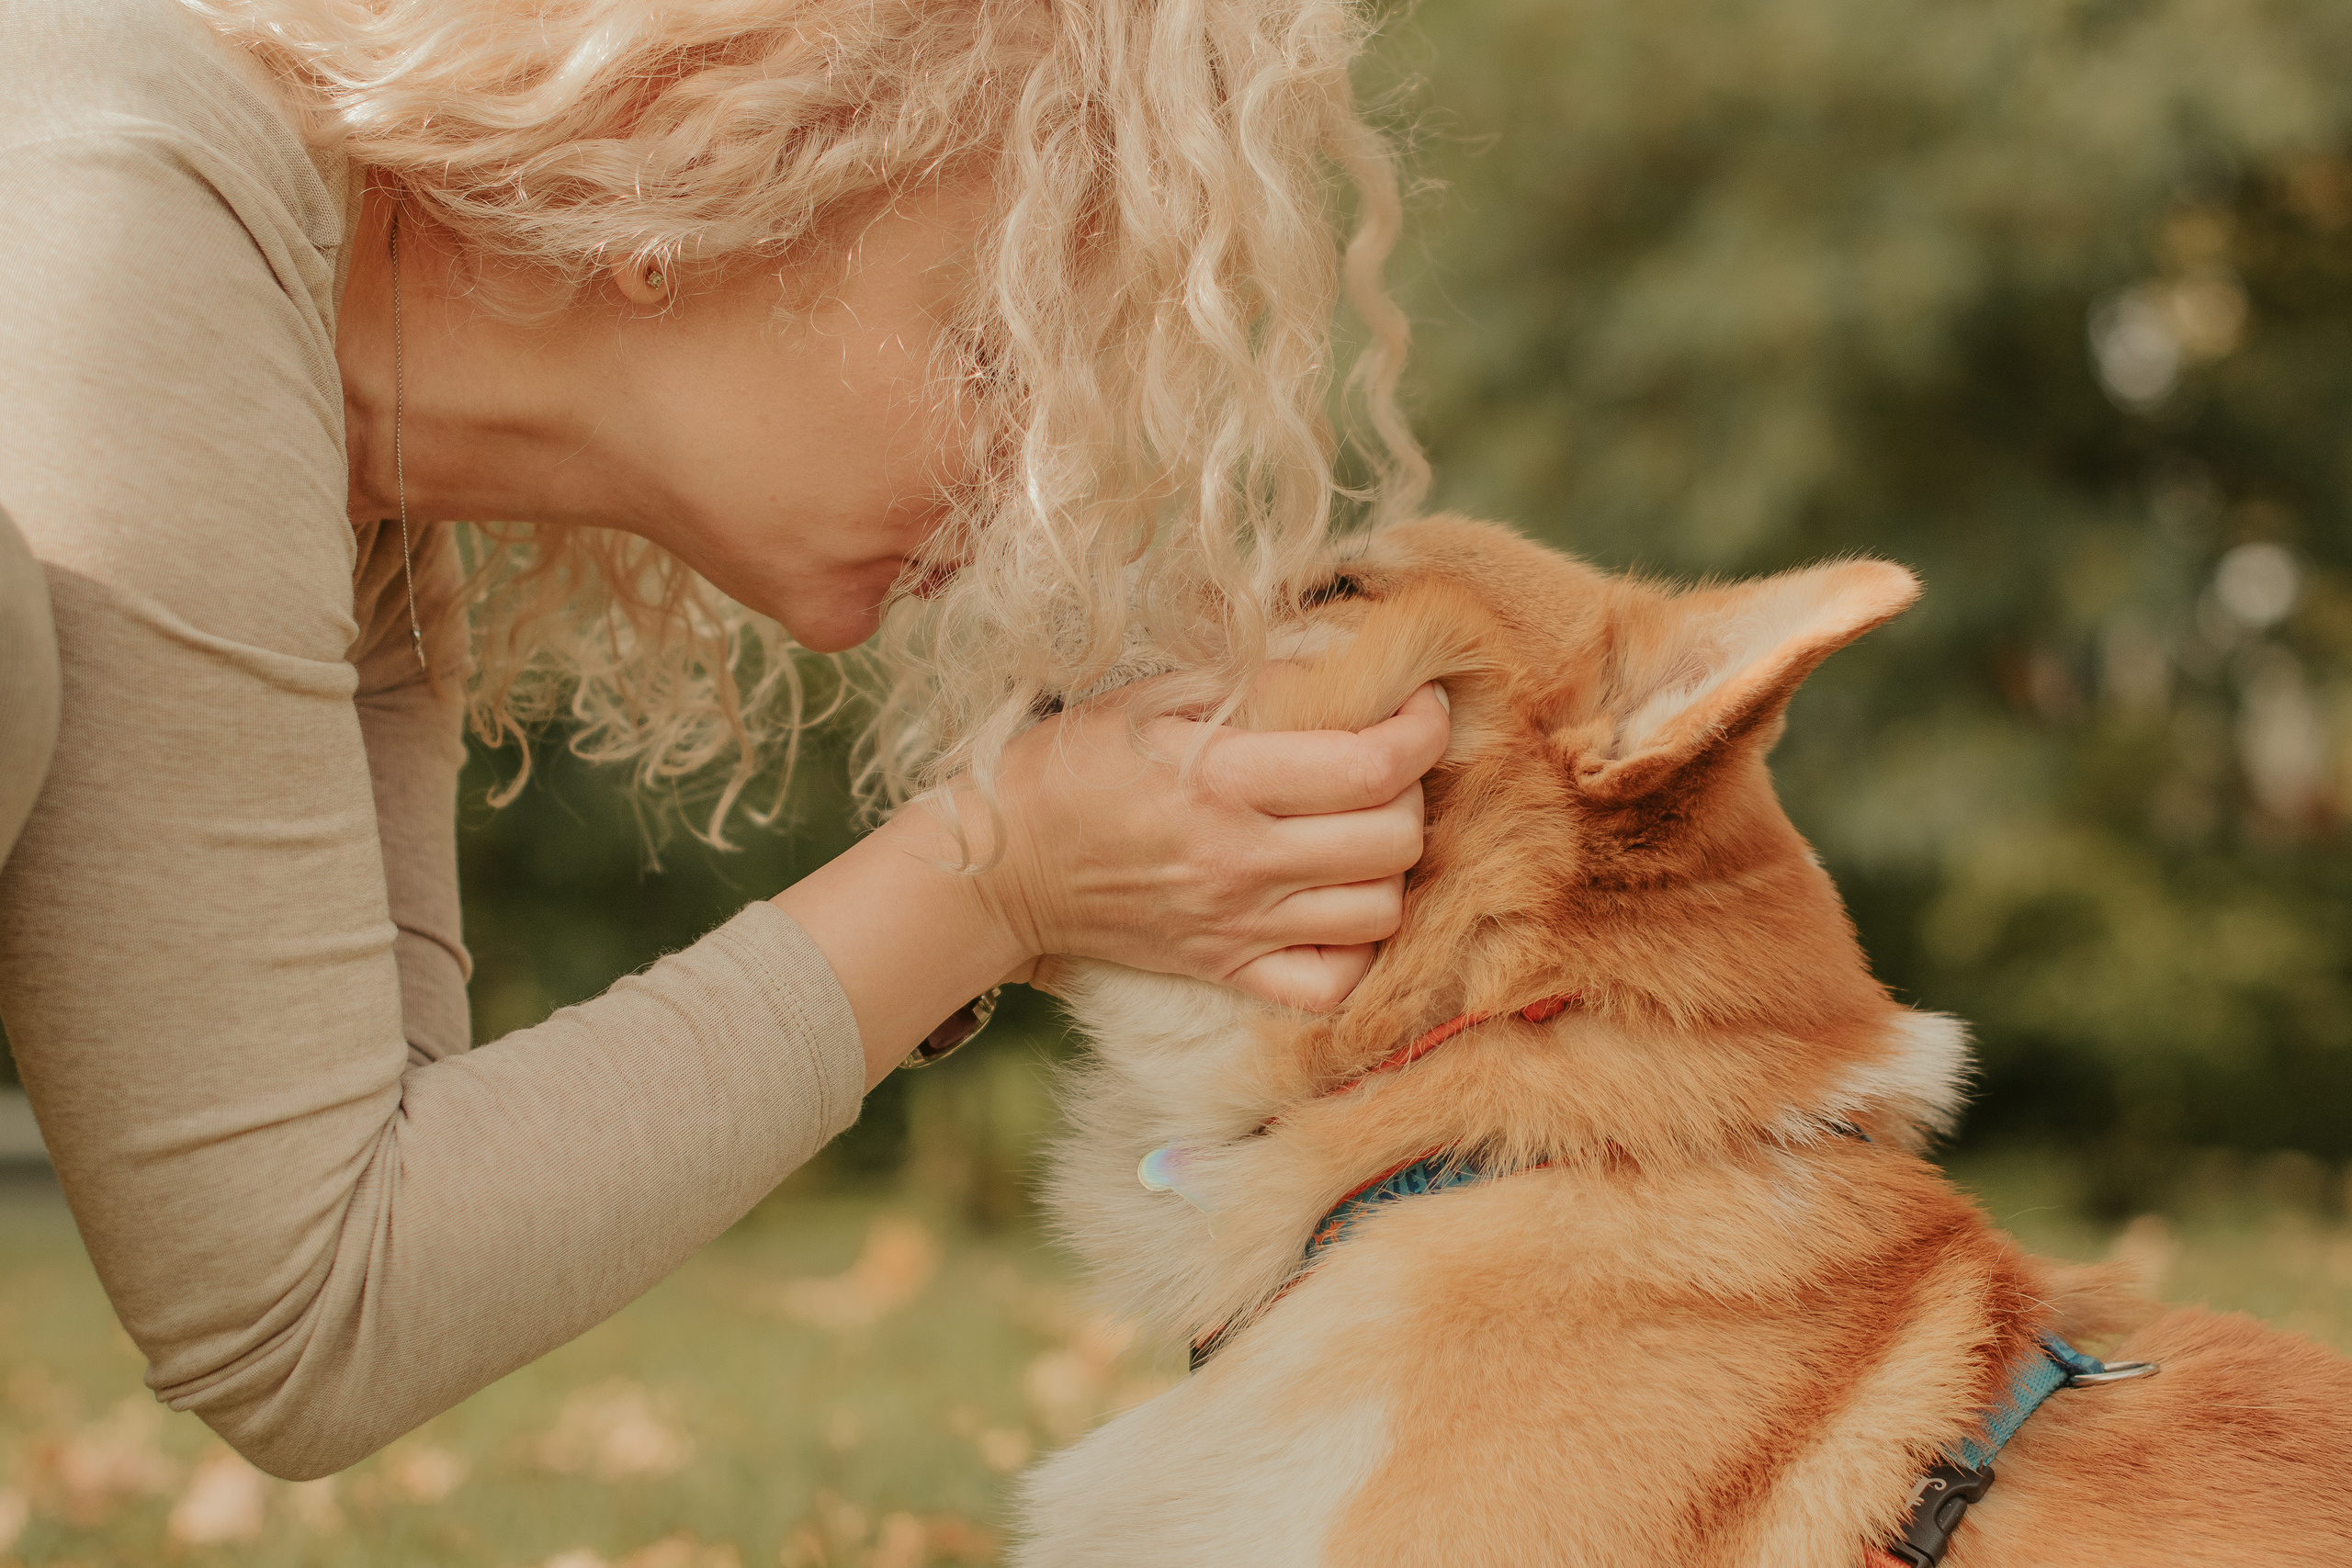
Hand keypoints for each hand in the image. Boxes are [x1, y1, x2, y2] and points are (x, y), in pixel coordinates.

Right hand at [970, 680, 1450, 1011]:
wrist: (1002, 870)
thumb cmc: (1073, 768)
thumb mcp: (1150, 695)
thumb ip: (1252, 676)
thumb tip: (1346, 656)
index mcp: (1224, 781)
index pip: (1372, 765)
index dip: (1424, 729)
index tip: (1425, 703)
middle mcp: (1241, 861)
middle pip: (1394, 839)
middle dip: (1415, 790)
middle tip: (1390, 762)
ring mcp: (1238, 926)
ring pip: (1380, 910)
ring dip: (1393, 865)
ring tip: (1368, 827)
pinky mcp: (1227, 971)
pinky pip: (1333, 983)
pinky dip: (1359, 948)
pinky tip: (1341, 903)